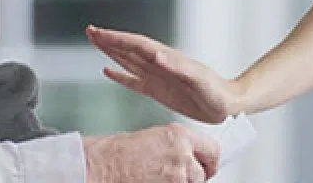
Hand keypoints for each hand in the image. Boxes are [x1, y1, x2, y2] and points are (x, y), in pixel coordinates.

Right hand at [83, 124, 219, 182]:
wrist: (99, 167)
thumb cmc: (115, 153)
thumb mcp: (153, 138)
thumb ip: (176, 146)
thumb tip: (188, 158)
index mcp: (179, 135)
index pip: (213, 150)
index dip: (210, 162)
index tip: (207, 167)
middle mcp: (182, 154)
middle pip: (203, 174)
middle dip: (193, 178)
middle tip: (177, 178)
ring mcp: (177, 177)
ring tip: (158, 179)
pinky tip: (152, 182)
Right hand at [87, 26, 239, 123]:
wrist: (226, 104)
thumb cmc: (214, 91)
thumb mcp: (197, 79)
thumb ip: (176, 66)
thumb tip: (156, 54)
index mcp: (165, 59)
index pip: (136, 45)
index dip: (117, 39)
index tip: (99, 33)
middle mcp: (158, 64)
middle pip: (128, 48)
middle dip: (109, 40)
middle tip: (90, 31)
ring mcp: (156, 76)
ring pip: (128, 60)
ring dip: (112, 51)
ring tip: (96, 42)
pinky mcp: (158, 90)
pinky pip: (133, 80)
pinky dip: (119, 75)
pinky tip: (108, 70)